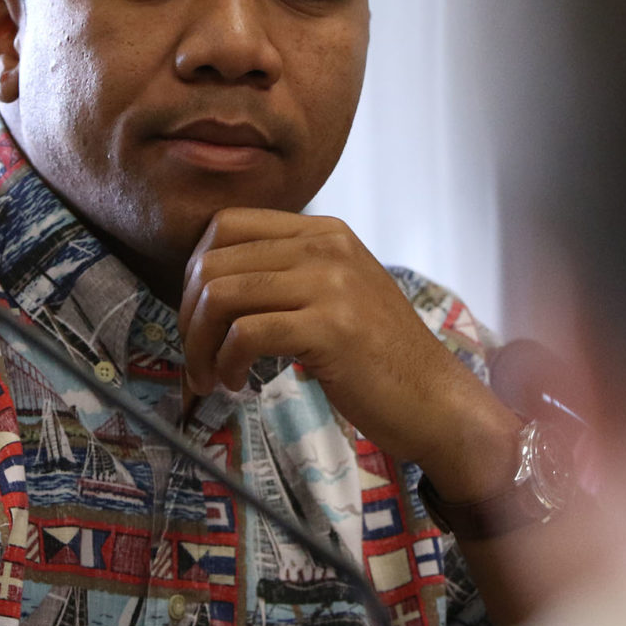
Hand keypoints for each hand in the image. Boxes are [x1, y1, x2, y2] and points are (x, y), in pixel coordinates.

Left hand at [177, 209, 521, 502]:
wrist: (437, 401)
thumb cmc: (381, 360)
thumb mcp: (338, 294)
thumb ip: (289, 275)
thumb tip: (212, 284)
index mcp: (325, 232)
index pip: (226, 224)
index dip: (194, 271)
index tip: (196, 316)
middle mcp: (326, 246)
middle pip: (214, 260)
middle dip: (188, 315)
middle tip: (195, 356)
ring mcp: (330, 283)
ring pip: (221, 295)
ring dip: (199, 344)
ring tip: (209, 376)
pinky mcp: (330, 327)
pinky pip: (245, 334)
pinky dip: (225, 363)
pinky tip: (236, 384)